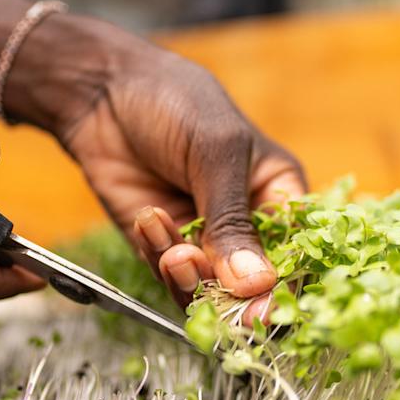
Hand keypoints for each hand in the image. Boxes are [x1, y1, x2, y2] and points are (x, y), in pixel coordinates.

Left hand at [8, 16, 306, 307]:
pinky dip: (158, 256)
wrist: (102, 93)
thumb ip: (233, 221)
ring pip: (209, 291)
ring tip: (174, 250)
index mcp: (279, 194)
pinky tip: (148, 217)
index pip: (298, 254)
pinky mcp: (162, 247)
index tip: (263, 307)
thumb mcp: (217, 152)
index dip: (285, 287)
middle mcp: (247, 224)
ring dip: (190, 279)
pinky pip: (168, 276)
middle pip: (255, 286)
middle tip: (215, 297)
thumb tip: (257, 284)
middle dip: (233, 296)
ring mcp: (204, 239)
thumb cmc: (174, 102)